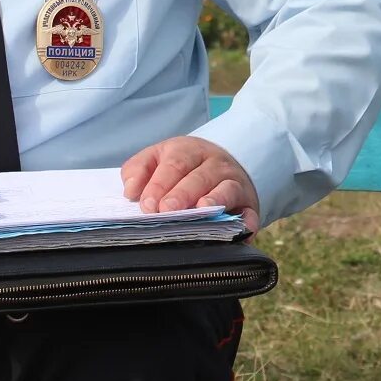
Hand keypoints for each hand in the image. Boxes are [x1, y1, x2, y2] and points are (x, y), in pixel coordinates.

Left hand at [121, 136, 260, 232]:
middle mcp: (215, 164)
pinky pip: (250, 212)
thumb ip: (139, 170)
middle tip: (166, 210)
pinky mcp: (249, 204)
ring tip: (201, 210)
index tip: (147, 204)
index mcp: (190, 150)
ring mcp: (235, 182)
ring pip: (226, 189)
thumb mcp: (159, 158)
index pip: (175, 164)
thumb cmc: (184, 167)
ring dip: (214, 200)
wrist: (224, 164)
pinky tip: (240, 230)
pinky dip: (246, 221)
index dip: (159, 183)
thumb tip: (130, 190)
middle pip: (199, 176)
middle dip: (182, 193)